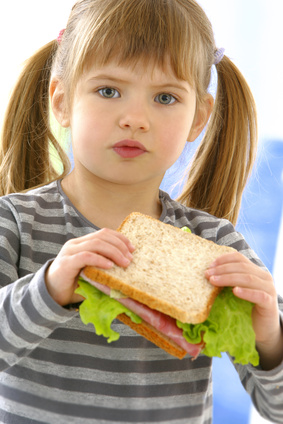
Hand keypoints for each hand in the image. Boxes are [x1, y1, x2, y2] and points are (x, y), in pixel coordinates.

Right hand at [45, 229, 134, 306]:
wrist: (51, 294)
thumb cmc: (75, 284)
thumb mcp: (92, 271)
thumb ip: (104, 265)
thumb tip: (128, 267)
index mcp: (83, 242)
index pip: (104, 233)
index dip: (120, 238)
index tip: (133, 249)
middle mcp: (76, 243)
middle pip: (102, 236)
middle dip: (119, 245)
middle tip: (130, 258)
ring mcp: (70, 252)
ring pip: (95, 244)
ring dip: (113, 252)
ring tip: (124, 263)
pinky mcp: (66, 263)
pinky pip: (86, 256)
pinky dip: (100, 260)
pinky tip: (110, 266)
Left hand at [205, 252, 282, 368]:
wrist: (262, 329)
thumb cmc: (245, 309)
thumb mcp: (235, 291)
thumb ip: (227, 282)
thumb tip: (205, 274)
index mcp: (254, 270)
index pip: (239, 258)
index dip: (223, 259)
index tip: (209, 265)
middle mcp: (263, 276)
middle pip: (242, 267)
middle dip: (222, 270)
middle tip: (207, 275)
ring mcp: (269, 289)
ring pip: (248, 278)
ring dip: (229, 278)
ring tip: (214, 281)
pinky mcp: (270, 303)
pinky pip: (259, 295)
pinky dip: (246, 292)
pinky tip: (235, 291)